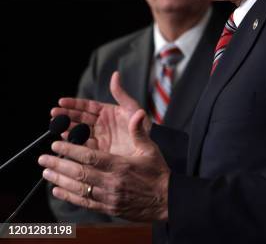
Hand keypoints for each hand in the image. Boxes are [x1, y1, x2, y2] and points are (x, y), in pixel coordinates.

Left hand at [39, 109, 169, 220]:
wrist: (166, 200)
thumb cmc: (157, 172)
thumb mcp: (150, 149)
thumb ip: (139, 131)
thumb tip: (139, 113)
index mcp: (121, 165)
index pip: (90, 157)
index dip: (71, 150)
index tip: (57, 144)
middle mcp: (112, 182)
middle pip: (79, 172)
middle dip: (59, 165)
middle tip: (44, 159)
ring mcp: (109, 197)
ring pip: (79, 188)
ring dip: (60, 180)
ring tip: (46, 173)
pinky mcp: (108, 207)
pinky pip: (84, 202)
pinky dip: (69, 196)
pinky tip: (58, 190)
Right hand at [52, 71, 150, 155]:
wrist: (148, 147)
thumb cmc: (142, 125)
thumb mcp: (132, 107)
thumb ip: (121, 94)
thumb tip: (115, 75)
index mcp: (107, 112)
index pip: (87, 106)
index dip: (74, 103)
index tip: (61, 101)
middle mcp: (101, 124)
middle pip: (79, 117)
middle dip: (66, 115)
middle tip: (54, 113)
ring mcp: (99, 137)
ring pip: (79, 130)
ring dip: (67, 128)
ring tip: (57, 126)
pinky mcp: (99, 150)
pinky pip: (84, 145)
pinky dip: (74, 142)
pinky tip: (65, 139)